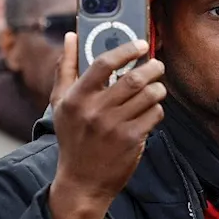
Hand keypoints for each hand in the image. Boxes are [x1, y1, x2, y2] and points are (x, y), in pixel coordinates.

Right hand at [47, 33, 166, 218]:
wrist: (82, 182)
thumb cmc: (72, 138)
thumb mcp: (60, 104)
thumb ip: (65, 68)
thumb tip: (70, 36)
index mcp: (76, 97)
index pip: (104, 64)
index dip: (126, 50)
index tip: (141, 44)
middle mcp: (95, 111)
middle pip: (133, 79)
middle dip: (152, 68)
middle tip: (157, 65)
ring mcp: (114, 126)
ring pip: (148, 96)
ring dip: (158, 88)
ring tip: (157, 88)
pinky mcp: (131, 140)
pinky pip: (154, 115)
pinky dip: (157, 109)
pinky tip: (152, 111)